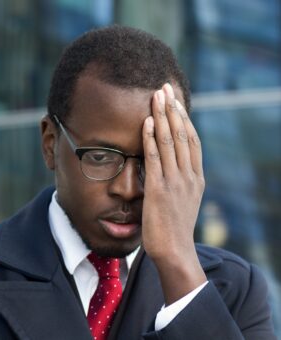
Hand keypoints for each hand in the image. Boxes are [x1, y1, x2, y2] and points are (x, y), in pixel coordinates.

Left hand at [142, 83, 206, 304]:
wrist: (174, 251)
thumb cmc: (174, 226)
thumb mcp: (183, 199)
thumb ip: (179, 179)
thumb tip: (167, 163)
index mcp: (195, 177)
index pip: (191, 140)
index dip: (184, 118)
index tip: (176, 100)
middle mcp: (189, 176)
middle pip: (182, 135)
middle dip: (173, 109)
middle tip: (165, 88)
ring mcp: (175, 182)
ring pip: (170, 142)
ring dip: (162, 117)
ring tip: (157, 96)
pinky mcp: (160, 190)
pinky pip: (155, 159)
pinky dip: (150, 139)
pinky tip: (146, 122)